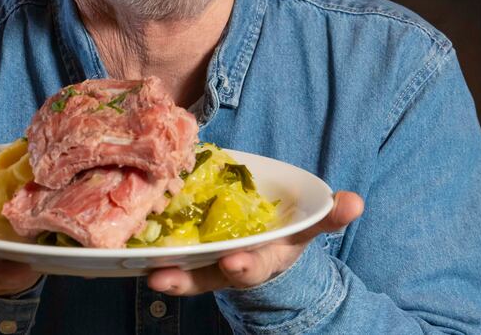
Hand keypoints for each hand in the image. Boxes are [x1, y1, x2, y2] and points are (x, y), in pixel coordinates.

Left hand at [146, 190, 363, 295]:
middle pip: (205, 277)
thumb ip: (330, 216)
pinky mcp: (185, 248)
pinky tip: (125, 247)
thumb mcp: (308, 225)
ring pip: (180, 270)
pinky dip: (148, 251)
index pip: (252, 267)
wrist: (261, 243)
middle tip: (162, 278)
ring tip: (141, 271)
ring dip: (162, 271)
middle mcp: (227, 265)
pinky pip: (165, 251)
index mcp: (260, 258)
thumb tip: (355, 201)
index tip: (234, 263)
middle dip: (186, 279)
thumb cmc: (283, 233)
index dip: (244, 266)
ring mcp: (204, 260)